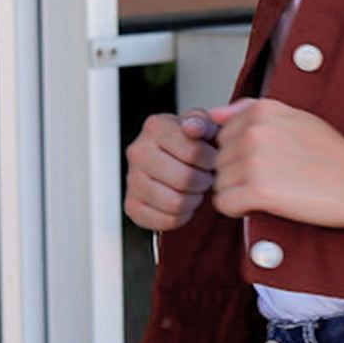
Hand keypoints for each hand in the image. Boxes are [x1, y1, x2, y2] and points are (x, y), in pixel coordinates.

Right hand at [124, 110, 218, 230]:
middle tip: (205, 177)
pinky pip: (166, 220)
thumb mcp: (202, 124)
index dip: (211, 160)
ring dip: (194, 199)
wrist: (173, 158)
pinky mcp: (131, 205)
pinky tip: (184, 203)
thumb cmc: (190, 142)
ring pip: (175, 202)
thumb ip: (202, 122)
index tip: (212, 159)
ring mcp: (131, 180)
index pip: (193, 152)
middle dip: (204, 181)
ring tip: (195, 189)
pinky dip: (182, 216)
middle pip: (185, 179)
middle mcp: (138, 151)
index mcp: (155, 127)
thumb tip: (192, 127)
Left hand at [208, 98, 343, 231]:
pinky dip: (237, 210)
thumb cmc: (332, 154)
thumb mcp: (295, 118)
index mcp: (262, 110)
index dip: (240, 154)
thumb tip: (213, 114)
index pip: (223, 135)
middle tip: (271, 180)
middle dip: (236, 173)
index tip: (266, 163)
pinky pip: (223, 203)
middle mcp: (254, 130)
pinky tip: (261, 206)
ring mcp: (254, 160)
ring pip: (219, 182)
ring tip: (270, 192)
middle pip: (218, 159)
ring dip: (237, 192)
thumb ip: (251, 111)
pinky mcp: (258, 190)